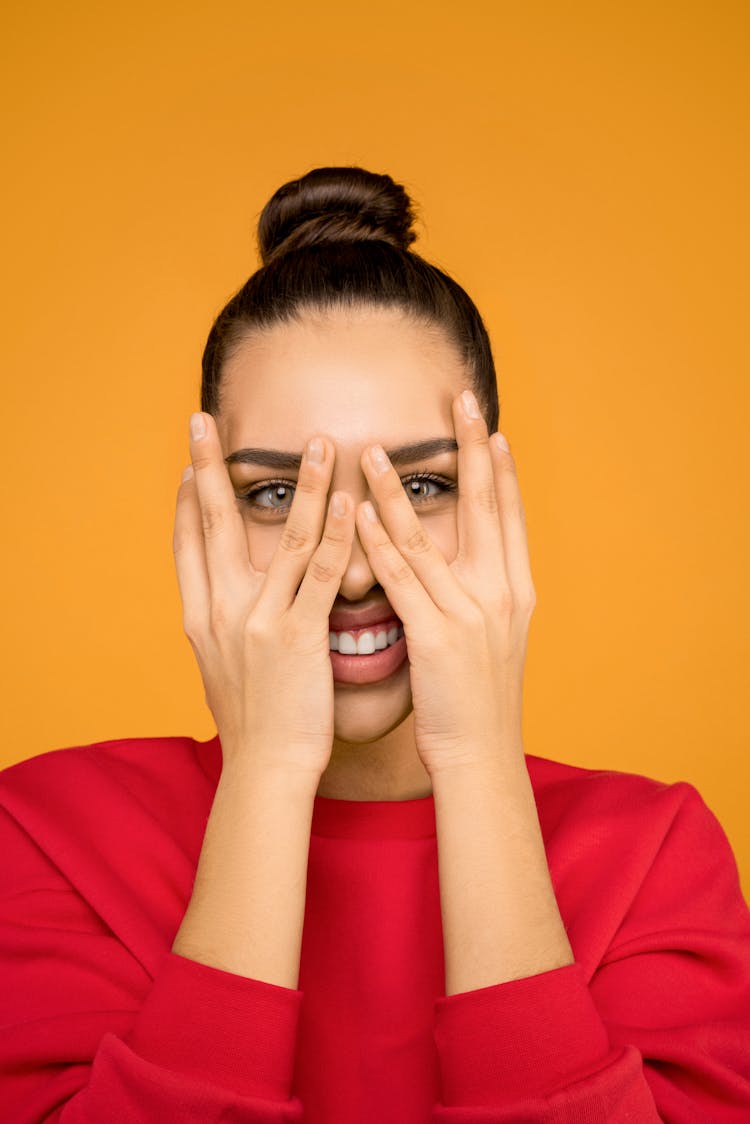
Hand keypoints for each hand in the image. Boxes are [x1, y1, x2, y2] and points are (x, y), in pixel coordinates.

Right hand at [172, 412, 354, 781]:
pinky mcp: (297, 636)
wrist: (265, 768)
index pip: (186, 543)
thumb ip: (224, 626)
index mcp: (199, 617)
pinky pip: (319, 573)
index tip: (191, 463)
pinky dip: (334, 534)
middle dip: (209, 468)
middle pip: (212, 524)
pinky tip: (349, 500)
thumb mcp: (222, 667)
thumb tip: (226, 601)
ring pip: (280, 538)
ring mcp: (258, 620)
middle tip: (202, 420)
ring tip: (315, 441)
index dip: (186, 499)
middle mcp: (220, 611)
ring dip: (300, 485)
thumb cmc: (252, 720)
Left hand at [354, 389, 535, 776]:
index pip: (511, 517)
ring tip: (377, 450)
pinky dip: (378, 542)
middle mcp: (501, 594)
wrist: (481, 755)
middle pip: (488, 508)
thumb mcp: (491, 641)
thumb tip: (466, 567)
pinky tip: (356, 513)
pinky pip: (402, 578)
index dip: (503, 470)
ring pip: (431, 537)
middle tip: (464, 402)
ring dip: (400, 490)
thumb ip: (480, 597)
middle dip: (474, 451)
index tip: (493, 429)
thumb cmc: (479, 702)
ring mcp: (471, 613)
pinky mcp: (439, 635)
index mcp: (516, 592)